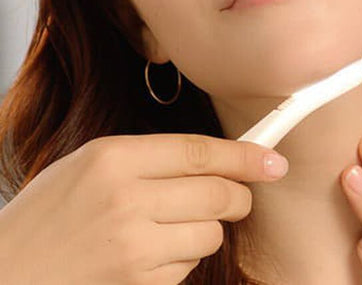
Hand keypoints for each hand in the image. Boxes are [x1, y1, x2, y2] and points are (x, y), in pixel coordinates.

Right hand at [0, 133, 288, 284]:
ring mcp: (133, 249)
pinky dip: (182, 257)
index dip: (244, 155)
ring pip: (209, 233)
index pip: (200, 152)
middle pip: (217, 193)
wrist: (7, 276)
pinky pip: (188, 267)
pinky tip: (151, 254)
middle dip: (239, 195)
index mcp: (113, 158)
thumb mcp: (88, 166)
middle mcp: (127, 200)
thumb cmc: (47, 216)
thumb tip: (212, 160)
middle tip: (239, 197)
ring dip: (205, 229)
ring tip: (169, 228)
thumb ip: (150, 158)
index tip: (272, 160)